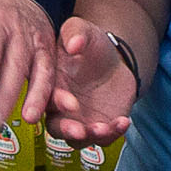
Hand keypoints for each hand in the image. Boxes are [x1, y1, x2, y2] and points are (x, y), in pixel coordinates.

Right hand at [46, 20, 141, 145]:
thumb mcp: (83, 31)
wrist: (115, 60)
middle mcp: (61, 108)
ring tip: (105, 127)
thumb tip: (73, 44)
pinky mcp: (101, 127)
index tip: (70, 101)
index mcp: (51, 85)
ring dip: (91, 137)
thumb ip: (75, 32)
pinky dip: (114, 133)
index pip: (46, 99)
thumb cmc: (92, 45)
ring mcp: (80, 121)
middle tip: (80, 130)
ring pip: (78, 139)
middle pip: (56, 127)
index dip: (56, 103)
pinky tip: (124, 121)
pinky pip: (104, 138)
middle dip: (67, 130)